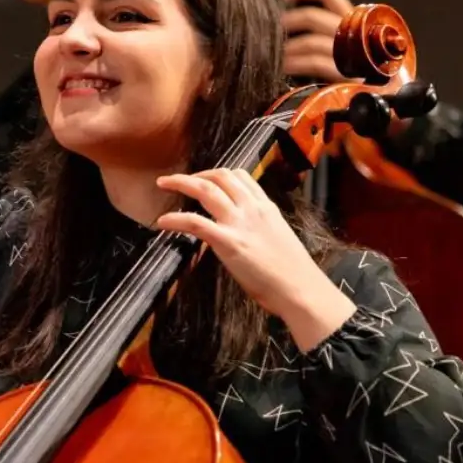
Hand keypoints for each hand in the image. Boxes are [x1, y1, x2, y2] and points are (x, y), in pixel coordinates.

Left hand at [155, 168, 356, 350]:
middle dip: (195, 174)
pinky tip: (163, 222)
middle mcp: (252, 209)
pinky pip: (195, 222)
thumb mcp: (277, 236)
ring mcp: (239, 223)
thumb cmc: (290, 272)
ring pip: (205, 190)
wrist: (299, 289)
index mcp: (266, 207)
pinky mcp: (228, 242)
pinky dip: (175, 219)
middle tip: (177, 180)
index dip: (217, 173)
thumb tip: (242, 230)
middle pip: (220, 176)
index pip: (240, 176)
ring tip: (163, 184)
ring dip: (180, 183)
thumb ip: (258, 227)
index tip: (204, 178)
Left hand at [280, 0, 354, 82]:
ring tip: (275, 55)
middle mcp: (355, 33)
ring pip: (311, 41)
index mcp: (354, 21)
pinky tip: (284, 68)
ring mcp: (352, 54)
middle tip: (273, 31)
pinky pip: (314, 63)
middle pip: (314, 17)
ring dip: (287, 48)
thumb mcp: (343, 45)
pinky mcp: (348, 75)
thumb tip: (289, 23)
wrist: (381, 95)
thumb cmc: (356, 70)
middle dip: (287, 23)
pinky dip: (294, 64)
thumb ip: (324, 32)